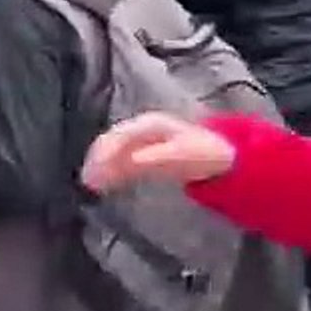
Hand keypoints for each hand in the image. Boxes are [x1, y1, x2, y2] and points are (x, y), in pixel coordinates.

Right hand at [81, 112, 236, 192]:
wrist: (223, 156)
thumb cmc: (203, 153)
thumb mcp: (183, 154)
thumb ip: (157, 157)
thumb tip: (132, 161)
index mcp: (149, 125)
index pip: (120, 135)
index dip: (105, 152)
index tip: (95, 171)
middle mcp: (140, 129)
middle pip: (111, 141)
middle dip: (97, 159)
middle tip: (87, 181)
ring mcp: (140, 141)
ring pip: (113, 151)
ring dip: (100, 166)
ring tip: (89, 184)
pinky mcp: (142, 154)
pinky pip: (119, 160)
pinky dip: (108, 171)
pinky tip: (102, 184)